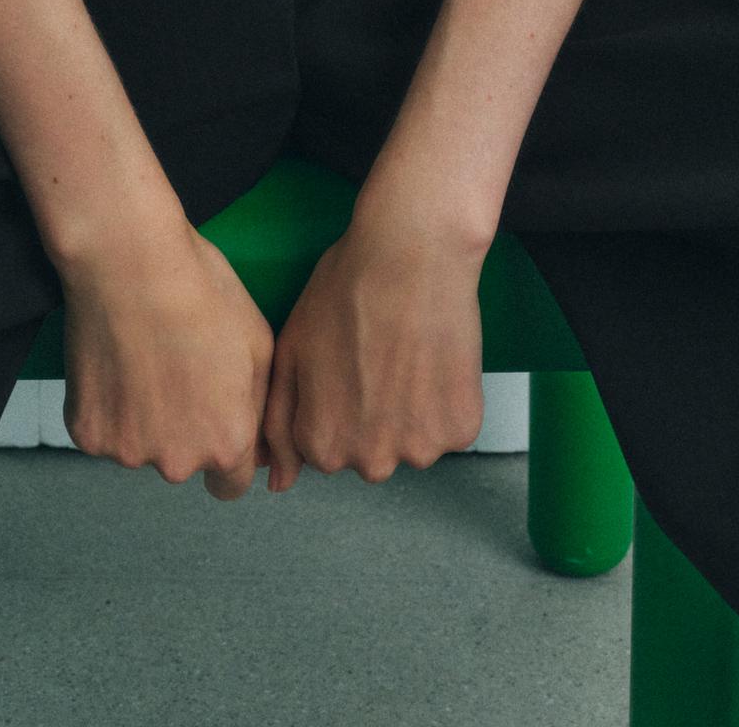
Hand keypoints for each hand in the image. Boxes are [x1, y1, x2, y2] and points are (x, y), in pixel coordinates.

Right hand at [56, 215, 277, 501]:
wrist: (130, 262)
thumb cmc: (200, 292)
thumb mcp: (259, 344)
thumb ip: (258, 407)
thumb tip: (257, 448)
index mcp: (227, 442)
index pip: (230, 485)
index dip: (224, 451)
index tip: (211, 420)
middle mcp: (178, 461)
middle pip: (183, 462)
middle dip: (182, 429)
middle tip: (174, 371)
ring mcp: (128, 450)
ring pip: (140, 445)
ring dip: (143, 418)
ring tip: (142, 357)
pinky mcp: (87, 432)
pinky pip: (102, 430)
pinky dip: (106, 406)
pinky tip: (114, 360)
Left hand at [258, 200, 488, 492]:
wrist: (410, 255)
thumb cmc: (346, 291)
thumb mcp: (291, 351)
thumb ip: (279, 424)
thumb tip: (278, 483)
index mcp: (323, 447)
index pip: (325, 448)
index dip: (334, 402)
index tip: (346, 366)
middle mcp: (370, 462)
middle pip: (369, 452)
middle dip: (372, 416)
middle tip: (377, 359)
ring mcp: (419, 449)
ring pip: (412, 441)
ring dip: (411, 412)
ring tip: (407, 354)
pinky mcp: (460, 430)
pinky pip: (450, 427)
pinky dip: (446, 400)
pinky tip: (434, 357)